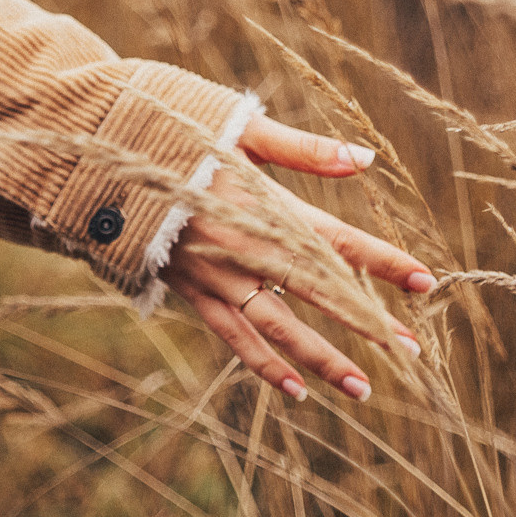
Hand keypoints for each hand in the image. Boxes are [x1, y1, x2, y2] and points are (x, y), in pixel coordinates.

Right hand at [162, 115, 433, 402]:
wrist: (89, 155)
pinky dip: (263, 363)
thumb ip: (302, 148)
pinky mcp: (187, 290)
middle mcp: (240, 248)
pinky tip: (294, 389)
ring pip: (275, 326)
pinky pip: (231, 335)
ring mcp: (212, 275)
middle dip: (364, 321)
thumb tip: (365, 159)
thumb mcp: (236, 127)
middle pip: (315, 291)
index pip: (334, 239)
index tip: (426, 282)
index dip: (381, 262)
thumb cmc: (167, 128)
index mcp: (259, 204)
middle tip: (412, 351)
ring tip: (362, 388)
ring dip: (319, 358)